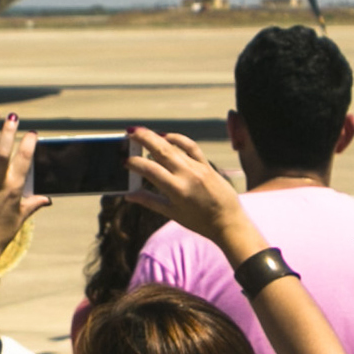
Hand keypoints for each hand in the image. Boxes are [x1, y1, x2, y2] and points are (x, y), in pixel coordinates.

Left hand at [0, 110, 48, 268]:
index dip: (28, 146)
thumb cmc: (1, 234)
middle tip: (13, 115)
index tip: (32, 132)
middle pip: (3, 154)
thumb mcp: (20, 218)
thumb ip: (33, 204)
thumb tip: (47, 200)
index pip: (23, 163)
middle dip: (8, 133)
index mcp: (13, 191)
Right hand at [125, 129, 257, 256]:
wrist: (229, 222)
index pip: (150, 170)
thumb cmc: (200, 222)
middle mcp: (187, 175)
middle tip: (129, 132)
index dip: (135, 164)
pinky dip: (178, 139)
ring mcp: (198, 168)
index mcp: (177, 190)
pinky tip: (166, 136)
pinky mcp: (207, 165)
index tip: (125, 162)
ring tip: (142, 132)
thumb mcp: (172, 214)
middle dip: (144, 139)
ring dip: (156, 137)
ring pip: (174, 147)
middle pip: (161, 151)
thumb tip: (129, 196)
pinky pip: (191, 146)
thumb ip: (149, 201)